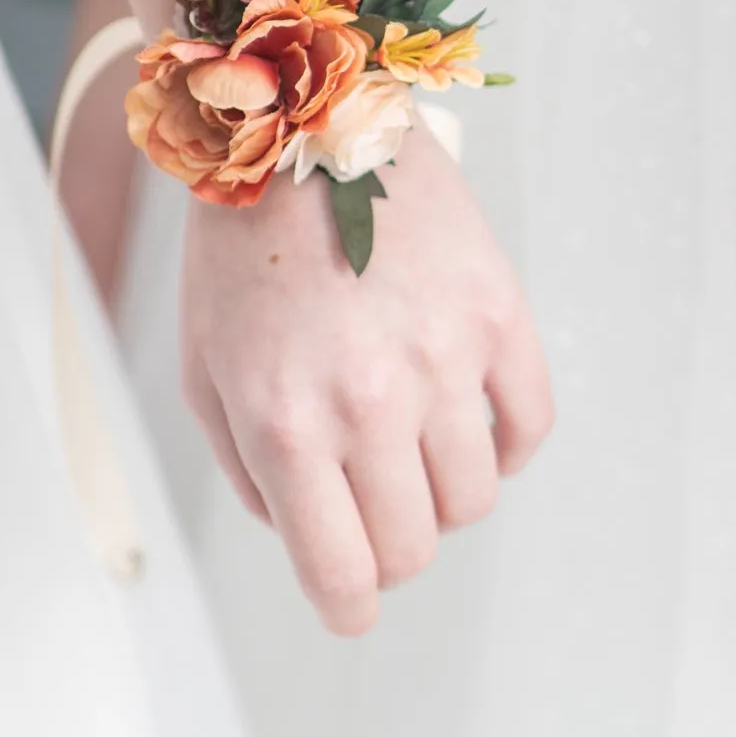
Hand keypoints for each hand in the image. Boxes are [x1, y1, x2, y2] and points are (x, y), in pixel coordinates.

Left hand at [179, 125, 552, 633]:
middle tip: (377, 509)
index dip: (349, 610)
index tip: (353, 609)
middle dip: (392, 547)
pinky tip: (472, 418)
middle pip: (414, 547)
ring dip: (446, 494)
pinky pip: (529, 426)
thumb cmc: (243, 252)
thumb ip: (250, 470)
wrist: (303, 127)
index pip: (343, 573)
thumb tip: (309, 533)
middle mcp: (369, 402)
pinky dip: (506, 443)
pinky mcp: (499, 315)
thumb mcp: (206, 371)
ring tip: (419, 448)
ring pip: (475, 497)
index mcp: (286, 424)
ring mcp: (444, 359)